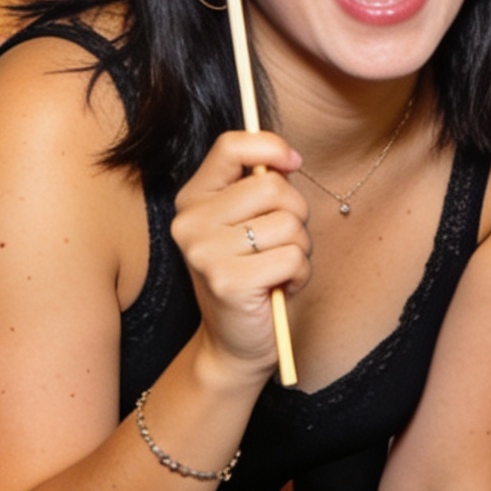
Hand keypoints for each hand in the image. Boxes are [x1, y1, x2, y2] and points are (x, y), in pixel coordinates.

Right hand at [171, 130, 310, 378]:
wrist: (234, 344)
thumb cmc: (251, 273)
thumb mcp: (247, 222)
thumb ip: (258, 184)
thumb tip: (289, 157)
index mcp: (193, 199)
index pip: (230, 146)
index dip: (270, 146)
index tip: (292, 163)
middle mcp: (190, 222)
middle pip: (273, 186)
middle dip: (295, 213)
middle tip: (282, 242)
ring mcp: (205, 253)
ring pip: (289, 223)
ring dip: (299, 248)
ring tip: (278, 268)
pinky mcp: (228, 282)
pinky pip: (293, 257)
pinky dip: (300, 273)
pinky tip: (280, 287)